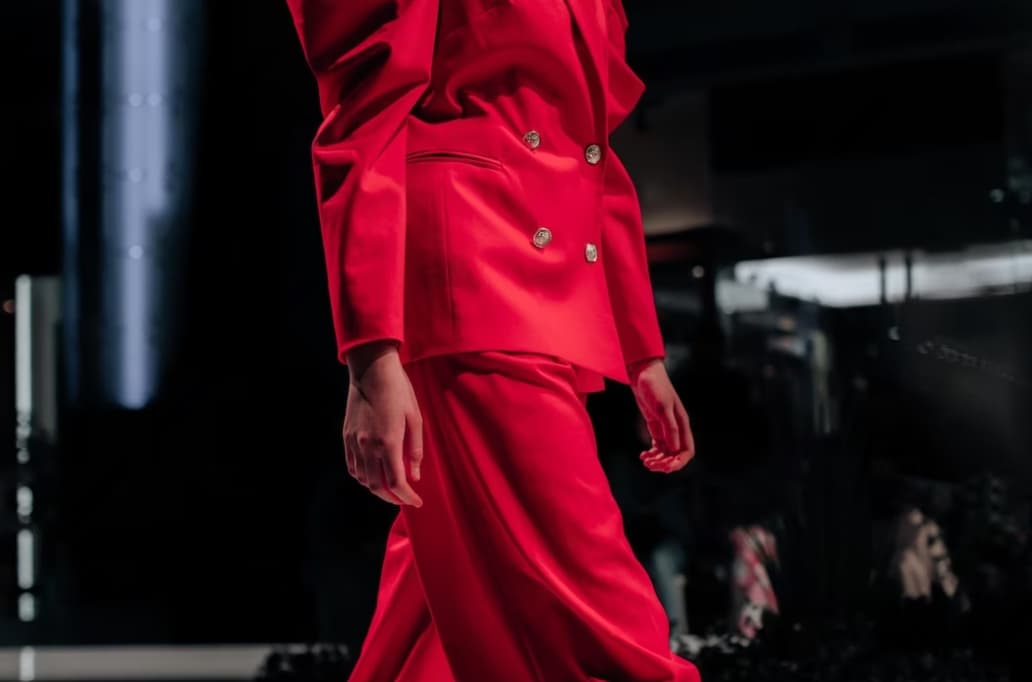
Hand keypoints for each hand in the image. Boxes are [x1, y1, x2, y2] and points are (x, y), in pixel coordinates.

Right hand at [343, 341, 423, 506]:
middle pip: (377, 486)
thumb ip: (414, 450)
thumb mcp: (415, 418)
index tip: (416, 501)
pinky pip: (352, 465)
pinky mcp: (347, 436)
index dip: (407, 497)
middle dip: (392, 498)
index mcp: (389, 442)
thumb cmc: (399, 391)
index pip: (396, 482)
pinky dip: (362, 476)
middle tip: (404, 499)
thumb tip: (415, 475)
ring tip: (390, 488)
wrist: (372, 369)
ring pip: (362, 478)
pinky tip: (372, 475)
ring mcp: (355, 442)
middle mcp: (369, 446)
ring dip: (376, 489)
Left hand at [628, 358, 694, 473]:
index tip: (666, 468)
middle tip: (650, 465)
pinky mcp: (656, 426)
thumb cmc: (655, 387)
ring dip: (657, 460)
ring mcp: (666, 428)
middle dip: (665, 463)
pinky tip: (643, 455)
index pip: (687, 451)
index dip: (679, 462)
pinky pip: (657, 446)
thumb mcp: (662, 407)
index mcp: (682, 424)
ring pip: (666, 452)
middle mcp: (676, 428)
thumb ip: (669, 427)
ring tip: (645, 461)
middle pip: (676, 455)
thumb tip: (674, 449)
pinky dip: (652, 453)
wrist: (643, 374)